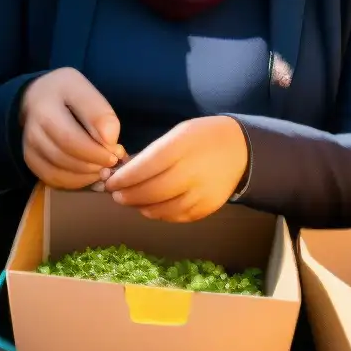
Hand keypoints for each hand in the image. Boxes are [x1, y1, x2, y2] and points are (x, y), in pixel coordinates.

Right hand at [19, 68, 125, 188]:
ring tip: (103, 167)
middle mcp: (32, 130)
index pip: (70, 138)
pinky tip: (89, 173)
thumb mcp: (85, 91)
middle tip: (113, 162)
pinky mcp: (31, 161)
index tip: (117, 151)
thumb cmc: (66, 93)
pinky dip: (75, 181)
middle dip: (94, 163)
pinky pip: (53, 179)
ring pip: (58, 172)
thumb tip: (111, 142)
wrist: (37, 97)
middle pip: (64, 157)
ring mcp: (29, 148)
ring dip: (86, 175)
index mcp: (46, 108)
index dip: (96, 151)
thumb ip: (100, 114)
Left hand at [102, 116, 248, 222]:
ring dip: (140, 207)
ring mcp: (201, 194)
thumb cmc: (202, 137)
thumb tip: (124, 171)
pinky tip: (151, 207)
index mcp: (181, 148)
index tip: (109, 182)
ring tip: (130, 201)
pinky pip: (176, 217)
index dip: (124, 178)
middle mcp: (192, 173)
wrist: (241, 151)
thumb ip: (152, 154)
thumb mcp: (177, 134)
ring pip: (162, 209)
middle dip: (128, 195)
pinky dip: (159, 214)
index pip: (145, 168)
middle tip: (115, 194)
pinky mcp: (206, 209)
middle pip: (151, 192)